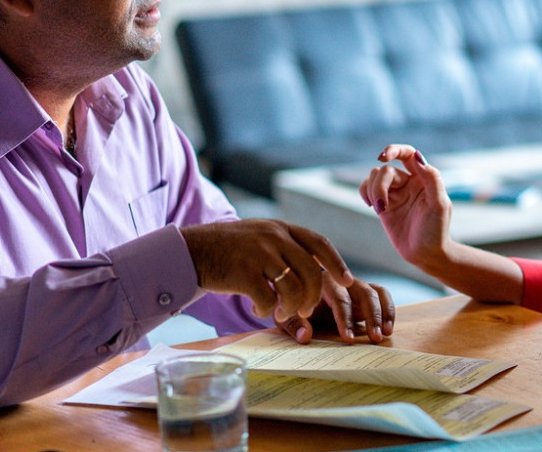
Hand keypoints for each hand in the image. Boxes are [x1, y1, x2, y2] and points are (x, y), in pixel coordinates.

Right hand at [180, 219, 351, 323]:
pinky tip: (258, 307)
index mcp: (281, 228)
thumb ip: (286, 247)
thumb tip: (318, 271)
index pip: (319, 243)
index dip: (337, 263)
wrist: (193, 250)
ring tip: (280, 312)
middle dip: (314, 295)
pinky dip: (266, 310)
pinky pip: (268, 299)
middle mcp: (273, 237)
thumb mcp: (261, 237)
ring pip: (293, 287)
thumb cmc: (231, 250)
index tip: (348, 281)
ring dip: (291, 307)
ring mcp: (259, 254)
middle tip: (307, 309)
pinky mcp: (243, 272)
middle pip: (311, 270)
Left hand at [277, 275, 395, 343]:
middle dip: (371, 316)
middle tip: (375, 338)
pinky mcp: (365, 290)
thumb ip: (293, 325)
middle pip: (362, 292)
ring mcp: (354, 284)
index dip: (345, 319)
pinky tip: (389, 328)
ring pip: (375, 292)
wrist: (295, 292)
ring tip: (385, 335)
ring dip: (382, 314)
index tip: (349, 339)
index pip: (339, 299)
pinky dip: (388, 309)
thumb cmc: (291, 306)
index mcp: (321, 283)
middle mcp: (341, 280)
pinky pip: (382, 294)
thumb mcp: (285, 316)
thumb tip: (305, 337)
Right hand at [358, 144, 452, 269]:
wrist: (426, 254)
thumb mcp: (439, 204)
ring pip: (374, 177)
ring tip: (379, 210)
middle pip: (385, 170)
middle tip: (381, 207)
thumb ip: (432, 178)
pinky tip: (372, 206)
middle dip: (379, 186)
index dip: (394, 150)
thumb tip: (417, 156)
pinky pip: (367, 188)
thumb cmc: (437, 230)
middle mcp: (409, 181)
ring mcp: (395, 193)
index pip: (408, 154)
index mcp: (424, 177)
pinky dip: (364, 193)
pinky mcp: (383, 204)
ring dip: (372, 191)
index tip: (382, 157)